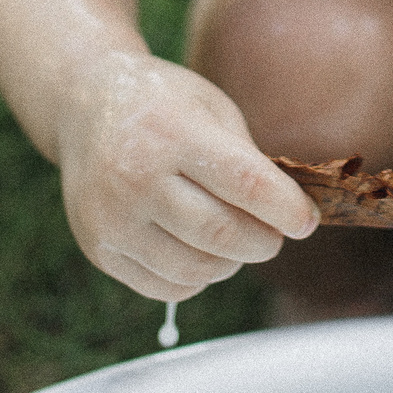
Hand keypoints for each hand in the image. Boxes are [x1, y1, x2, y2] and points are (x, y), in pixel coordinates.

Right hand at [54, 52, 318, 301]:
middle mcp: (135, 176)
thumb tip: (291, 218)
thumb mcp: (211, 108)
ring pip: (197, 270)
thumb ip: (249, 160)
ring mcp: (111, 217)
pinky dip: (198, 278)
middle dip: (264, 242)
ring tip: (237, 240)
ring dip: (232, 263)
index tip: (307, 221)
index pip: (245, 183)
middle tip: (275, 235)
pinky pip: (166, 287)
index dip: (286, 209)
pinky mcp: (98, 248)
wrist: (86, 104)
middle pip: (222, 234)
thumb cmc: (164, 106)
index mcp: (172, 132)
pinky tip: (199, 249)